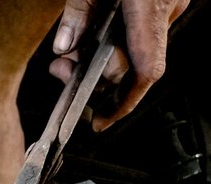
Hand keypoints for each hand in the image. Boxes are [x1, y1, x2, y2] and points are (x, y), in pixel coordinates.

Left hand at [50, 0, 189, 131]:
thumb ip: (79, 12)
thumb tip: (64, 48)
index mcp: (151, 7)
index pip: (145, 72)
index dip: (122, 104)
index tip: (100, 122)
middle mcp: (166, 10)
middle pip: (131, 65)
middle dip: (94, 75)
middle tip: (63, 70)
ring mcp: (169, 5)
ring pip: (133, 50)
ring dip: (99, 57)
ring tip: (69, 51)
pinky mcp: (163, 0)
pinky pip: (139, 31)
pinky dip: (113, 39)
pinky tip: (89, 33)